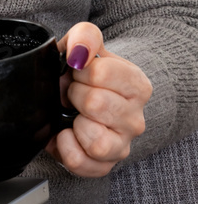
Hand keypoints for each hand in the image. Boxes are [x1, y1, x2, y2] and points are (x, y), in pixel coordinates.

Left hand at [45, 21, 152, 176]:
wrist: (85, 96)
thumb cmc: (86, 71)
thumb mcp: (85, 45)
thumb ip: (85, 36)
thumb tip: (79, 51)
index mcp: (137, 85)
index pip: (102, 73)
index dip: (79, 70)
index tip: (78, 72)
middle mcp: (135, 119)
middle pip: (95, 104)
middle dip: (74, 94)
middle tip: (73, 93)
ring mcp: (122, 145)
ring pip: (96, 140)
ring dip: (75, 123)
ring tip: (73, 114)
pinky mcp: (105, 166)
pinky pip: (80, 162)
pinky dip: (66, 147)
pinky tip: (67, 133)